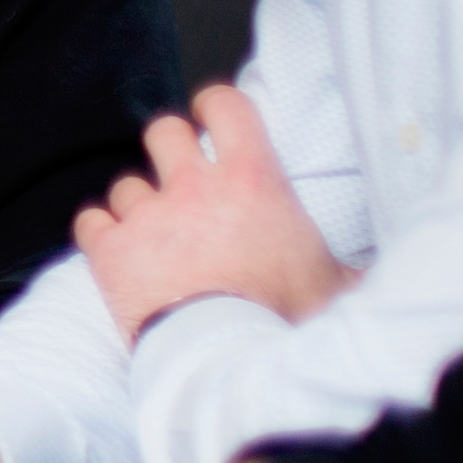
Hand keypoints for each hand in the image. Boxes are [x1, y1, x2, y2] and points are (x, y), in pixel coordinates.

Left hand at [72, 85, 351, 336]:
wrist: (227, 356)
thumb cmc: (282, 318)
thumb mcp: (330, 284)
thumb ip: (344, 267)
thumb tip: (371, 276)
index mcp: (252, 180)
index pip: (225, 106)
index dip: (214, 107)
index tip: (212, 120)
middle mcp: (193, 187)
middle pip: (164, 132)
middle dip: (169, 149)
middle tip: (181, 177)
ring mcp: (147, 216)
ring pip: (126, 184)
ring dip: (138, 205)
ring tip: (157, 238)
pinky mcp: (110, 250)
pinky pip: (90, 221)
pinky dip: (101, 233)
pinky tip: (118, 251)